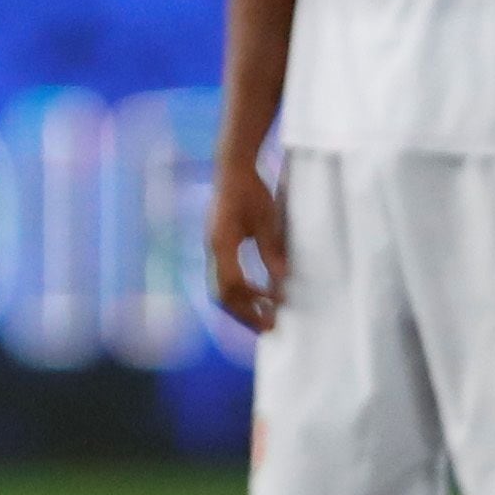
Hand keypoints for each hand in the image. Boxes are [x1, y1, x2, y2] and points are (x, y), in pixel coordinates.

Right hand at [207, 158, 287, 334]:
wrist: (232, 168)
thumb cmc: (251, 190)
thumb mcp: (267, 221)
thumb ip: (272, 252)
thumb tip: (281, 283)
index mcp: (223, 244)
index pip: (232, 286)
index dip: (251, 304)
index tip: (272, 314)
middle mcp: (213, 250)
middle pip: (223, 294)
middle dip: (244, 313)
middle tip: (268, 327)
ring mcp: (213, 248)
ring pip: (222, 288)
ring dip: (243, 304)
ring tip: (265, 313)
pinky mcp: (219, 245)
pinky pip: (226, 276)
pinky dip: (241, 290)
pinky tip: (260, 292)